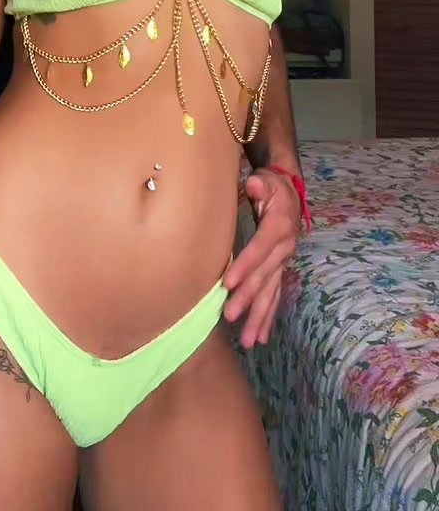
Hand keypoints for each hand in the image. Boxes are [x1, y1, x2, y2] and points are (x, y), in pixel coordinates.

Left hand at [222, 168, 300, 348]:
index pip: (260, 248)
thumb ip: (261, 184)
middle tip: (230, 315)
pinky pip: (275, 296)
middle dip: (248, 297)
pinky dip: (268, 316)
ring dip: (259, 316)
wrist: (290, 192)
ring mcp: (283, 262)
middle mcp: (284, 248)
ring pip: (272, 292)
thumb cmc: (273, 185)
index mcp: (279, 226)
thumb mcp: (268, 179)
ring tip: (248, 340)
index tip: (228, 282)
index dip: (246, 265)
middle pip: (265, 276)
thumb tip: (254, 185)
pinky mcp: (280, 270)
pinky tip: (260, 336)